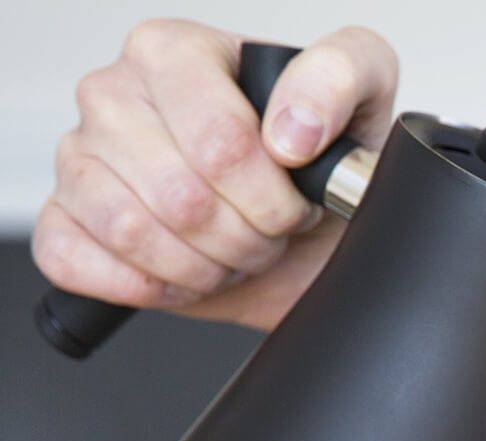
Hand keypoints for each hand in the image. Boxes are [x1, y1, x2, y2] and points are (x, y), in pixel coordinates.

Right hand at [32, 20, 397, 330]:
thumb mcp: (362, 96)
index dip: (270, 194)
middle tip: (270, 230)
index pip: (219, 140)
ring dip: (205, 264)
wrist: (309, 233)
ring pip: (132, 233)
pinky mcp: (63, 221)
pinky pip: (79, 263)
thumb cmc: (322, 163)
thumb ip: (337, 78)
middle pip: (180, 195)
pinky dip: (151, 285)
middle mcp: (115, 94)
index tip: (296, 199)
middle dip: (246, 235)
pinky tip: (189, 270)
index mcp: (174, 51)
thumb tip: (291, 129)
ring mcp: (80, 157)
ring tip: (234, 247)